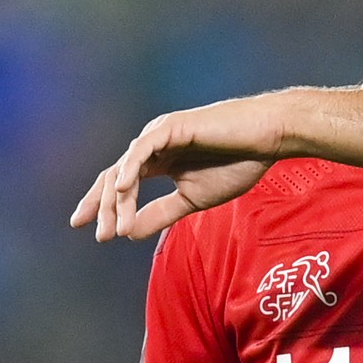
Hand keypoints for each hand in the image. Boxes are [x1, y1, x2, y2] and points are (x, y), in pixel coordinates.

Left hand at [70, 97, 283, 240]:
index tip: (95, 234)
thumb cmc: (237, 164)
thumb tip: (129, 233)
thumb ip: (162, 213)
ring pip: (126, 166)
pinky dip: (131, 168)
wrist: (266, 141)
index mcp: (158, 162)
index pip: (121, 184)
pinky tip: (125, 189)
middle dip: (105, 208)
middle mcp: (153, 146)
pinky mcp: (172, 126)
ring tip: (116, 225)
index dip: (104, 207)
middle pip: (115, 177)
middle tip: (102, 236)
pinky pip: (144, 148)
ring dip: (118, 198)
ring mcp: (160, 134)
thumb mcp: (193, 199)